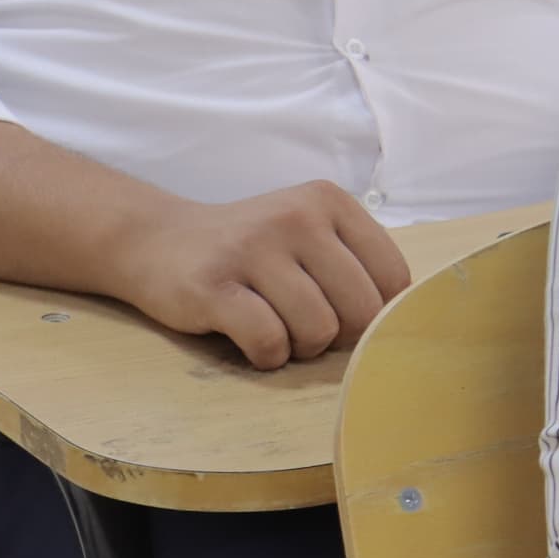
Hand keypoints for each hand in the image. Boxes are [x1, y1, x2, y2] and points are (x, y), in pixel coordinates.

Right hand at [103, 181, 415, 369]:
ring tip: (274, 328)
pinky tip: (248, 338)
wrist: (158, 240)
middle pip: (360, 310)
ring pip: (316, 330)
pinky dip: (265, 355)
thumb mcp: (310, 235)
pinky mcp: (214, 286)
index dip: (375, 314)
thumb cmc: (250, 251)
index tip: (341, 313)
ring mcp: (252, 249)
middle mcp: (295, 217)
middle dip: (337, 336)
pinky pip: (269, 342)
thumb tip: (400, 325)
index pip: (392, 278)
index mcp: (328, 202)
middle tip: (303, 325)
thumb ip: (355, 266)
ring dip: (299, 347)